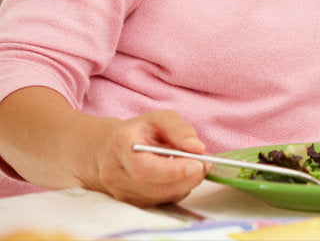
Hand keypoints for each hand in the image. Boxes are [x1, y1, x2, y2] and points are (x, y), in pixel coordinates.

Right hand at [88, 111, 209, 205]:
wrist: (109, 150)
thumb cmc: (138, 132)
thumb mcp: (159, 119)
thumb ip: (179, 129)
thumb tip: (197, 148)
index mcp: (120, 147)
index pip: (145, 168)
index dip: (174, 170)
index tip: (197, 164)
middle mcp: (116, 175)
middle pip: (156, 188)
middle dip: (187, 178)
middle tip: (205, 164)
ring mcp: (122, 193)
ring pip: (163, 197)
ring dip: (185, 183)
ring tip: (194, 165)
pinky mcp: (132, 203)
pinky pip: (163, 201)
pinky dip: (178, 189)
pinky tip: (181, 175)